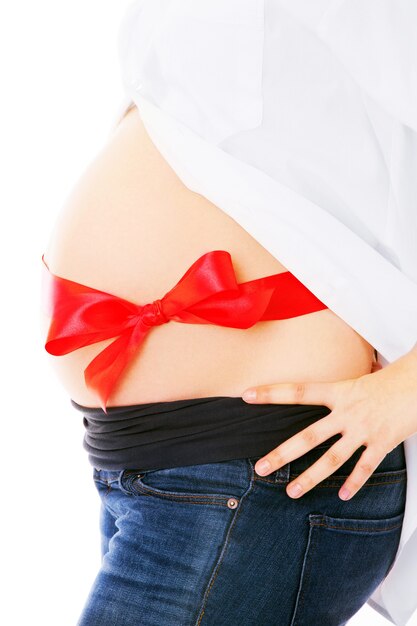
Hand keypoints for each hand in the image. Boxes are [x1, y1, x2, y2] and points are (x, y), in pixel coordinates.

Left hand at [241, 347, 416, 500]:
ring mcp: (364, 429)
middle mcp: (347, 412)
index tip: (246, 395)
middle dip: (282, 453)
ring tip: (292, 492)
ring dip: (311, 477)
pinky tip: (342, 495)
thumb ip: (337, 390)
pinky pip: (366, 467)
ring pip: (333, 458)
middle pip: (308, 436)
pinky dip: (355, 483)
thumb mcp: (356, 380)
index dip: (271, 393)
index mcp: (338, 392)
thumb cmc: (387, 380)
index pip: (298, 391)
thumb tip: (321, 392)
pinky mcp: (383, 442)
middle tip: (260, 468)